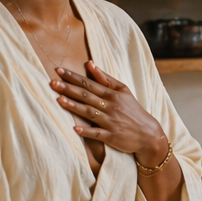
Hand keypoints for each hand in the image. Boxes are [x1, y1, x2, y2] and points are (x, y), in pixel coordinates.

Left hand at [53, 62, 167, 164]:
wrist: (149, 133)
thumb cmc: (133, 110)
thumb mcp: (123, 91)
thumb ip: (105, 78)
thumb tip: (90, 64)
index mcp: (112, 94)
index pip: (90, 83)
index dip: (74, 77)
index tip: (58, 70)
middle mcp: (111, 106)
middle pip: (87, 96)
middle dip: (69, 89)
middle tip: (52, 83)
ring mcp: (111, 122)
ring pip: (90, 112)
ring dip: (75, 107)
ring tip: (59, 100)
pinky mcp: (112, 136)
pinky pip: (97, 134)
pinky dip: (87, 132)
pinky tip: (75, 129)